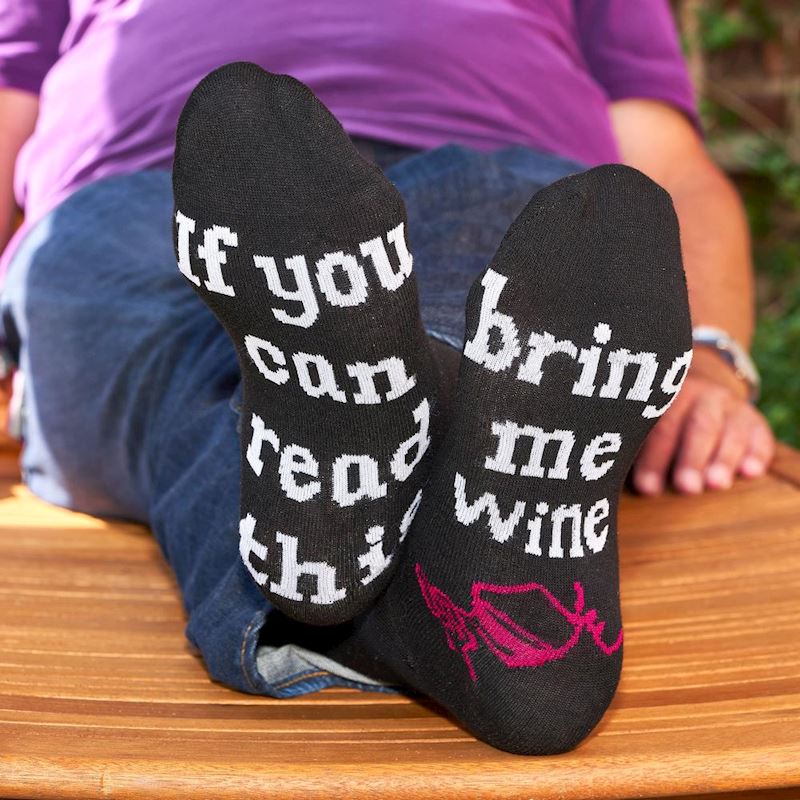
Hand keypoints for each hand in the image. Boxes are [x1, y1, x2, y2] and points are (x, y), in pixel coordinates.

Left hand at [632, 348, 774, 494]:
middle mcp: (699, 395)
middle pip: (695, 426)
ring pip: (728, 430)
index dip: (652, 457)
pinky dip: (756, 453)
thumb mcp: (643, 427)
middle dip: (690, 458)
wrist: (696, 393)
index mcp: (664, 397)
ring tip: (716, 484)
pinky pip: (759, 434)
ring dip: (722, 459)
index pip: (657, 427)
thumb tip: (609, 481)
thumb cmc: (657, 424)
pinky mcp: (753, 420)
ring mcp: (728, 406)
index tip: (646, 488)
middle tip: (686, 487)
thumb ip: (633, 449)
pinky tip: (750, 472)